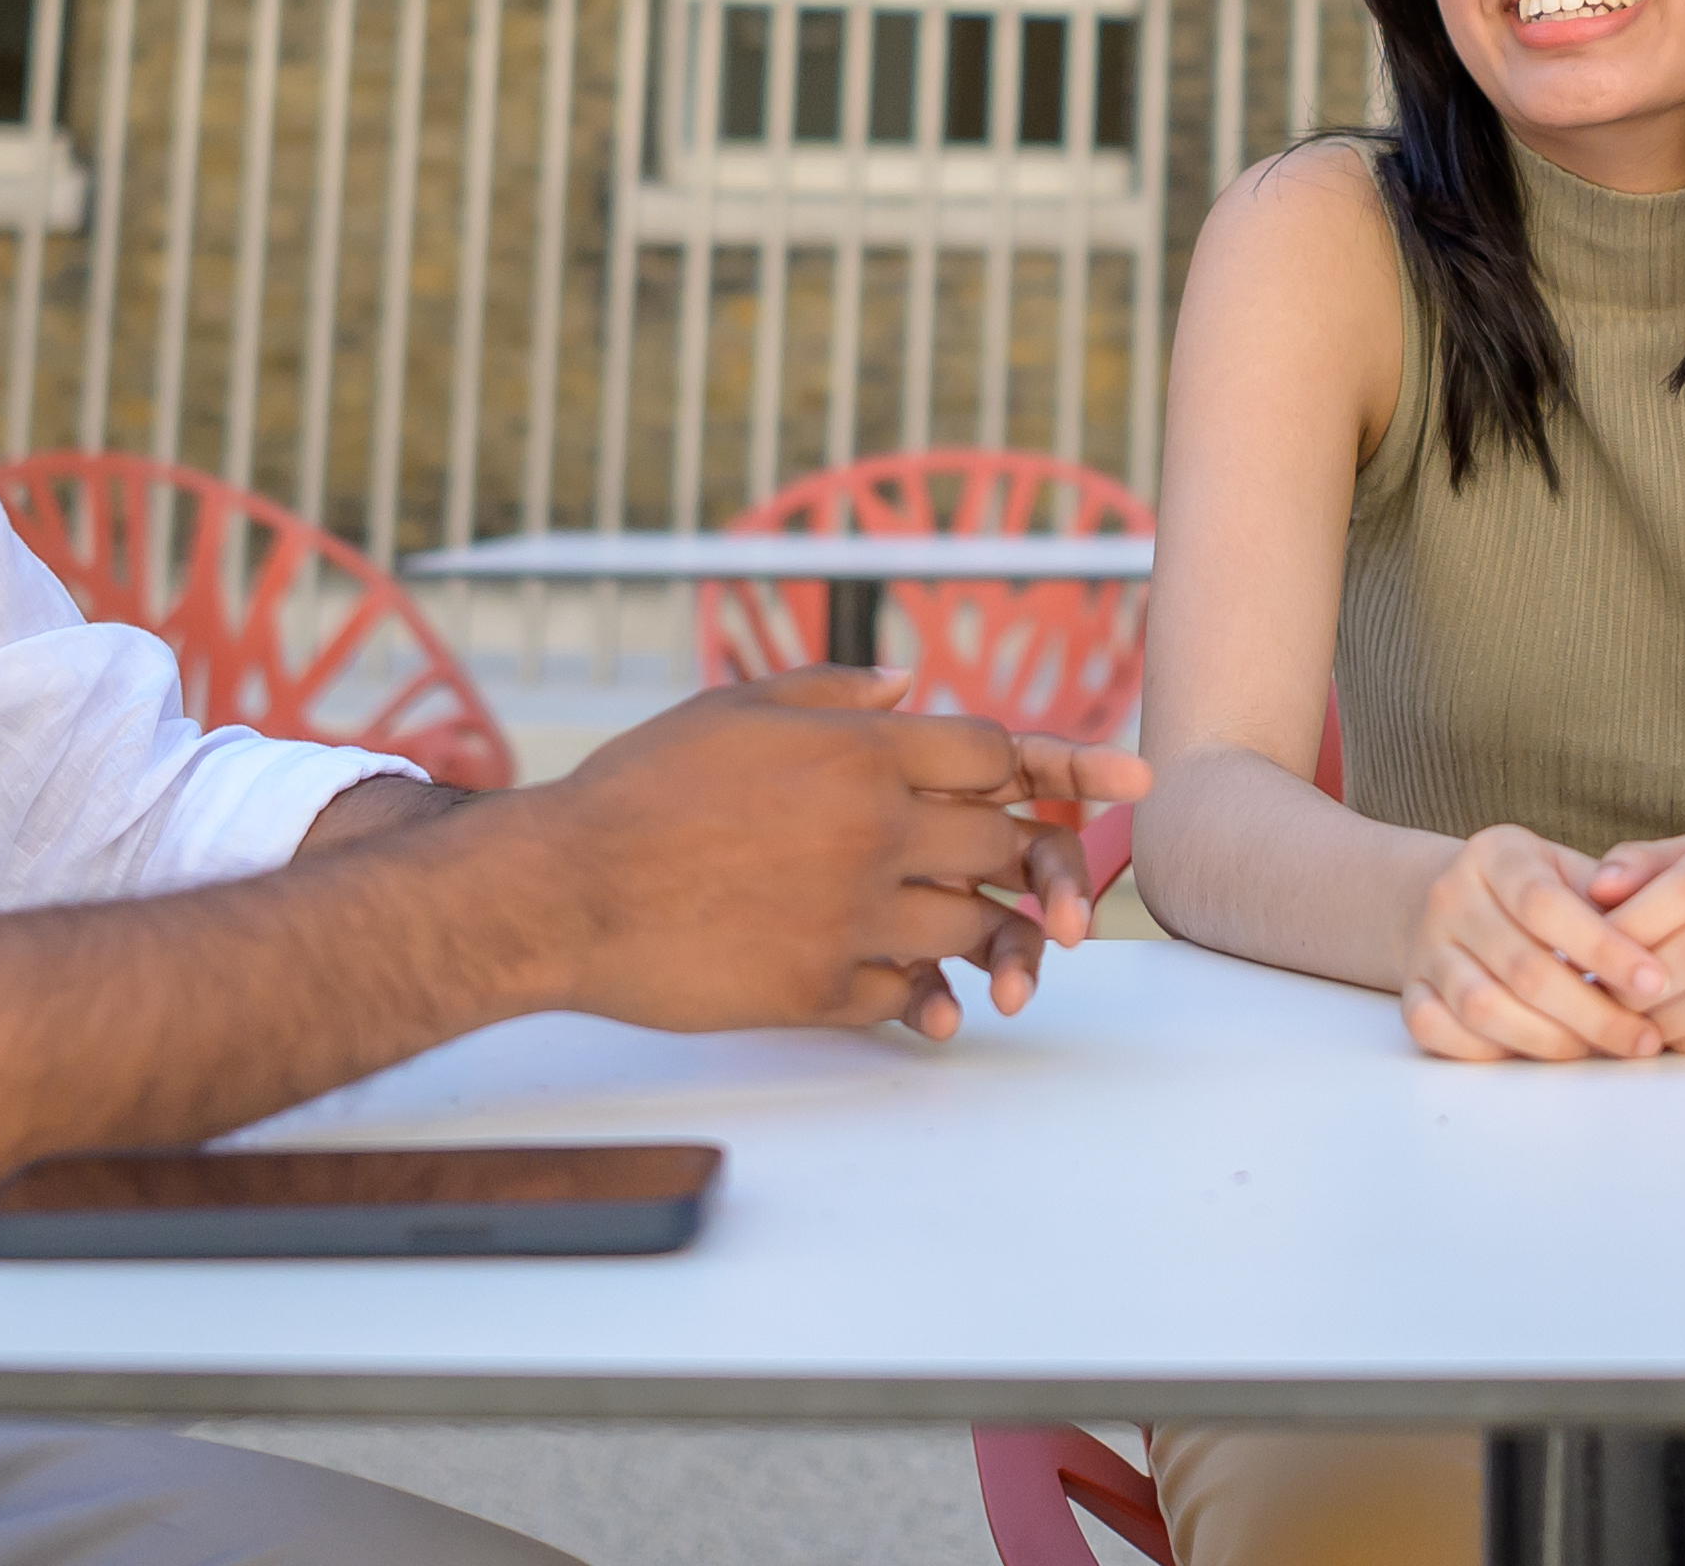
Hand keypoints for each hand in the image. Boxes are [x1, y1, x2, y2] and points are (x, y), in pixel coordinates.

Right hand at [518, 669, 1147, 1043]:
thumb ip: (834, 692)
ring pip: (972, 925)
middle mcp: (870, 829)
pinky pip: (911, 993)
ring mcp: (850, 914)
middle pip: (1003, 843)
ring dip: (989, 935)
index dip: (1054, 762)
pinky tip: (928, 1000)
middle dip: (1035, 860)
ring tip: (989, 944)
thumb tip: (908, 684)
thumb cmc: (639, 790)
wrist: (563, 891)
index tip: (1121, 776)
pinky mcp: (820, 988)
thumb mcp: (735, 707)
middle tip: (1055, 887)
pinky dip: (927, 996)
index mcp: (856, 752)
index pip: (994, 753)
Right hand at [1401, 822, 1669, 1062]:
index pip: (1546, 905)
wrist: (1445, 896)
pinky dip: (1492, 1051)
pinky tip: (1539, 1052)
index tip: (1657, 981)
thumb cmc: (1530, 888)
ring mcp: (1424, 948)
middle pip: (1522, 968)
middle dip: (1593, 1013)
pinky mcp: (1409, 993)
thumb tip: (1659, 926)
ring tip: (1601, 1049)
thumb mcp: (1566, 868)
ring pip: (1483, 1008)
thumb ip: (1610, 893)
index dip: (1605, 949)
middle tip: (1644, 1038)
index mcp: (1494, 854)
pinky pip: (1440, 1032)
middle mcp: (1450, 896)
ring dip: (1550, 1040)